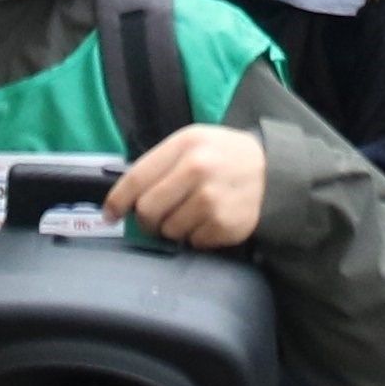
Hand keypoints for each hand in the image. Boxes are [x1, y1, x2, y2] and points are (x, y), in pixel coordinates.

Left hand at [107, 124, 270, 249]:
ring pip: (169, 231)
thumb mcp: (194, 143)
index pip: (136, 179)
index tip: (110, 214)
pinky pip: (193, 242)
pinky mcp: (225, 225)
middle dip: (147, 219)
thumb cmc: (224, 157)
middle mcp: (198, 171)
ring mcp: (212, 200)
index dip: (117, 200)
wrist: (274, 171)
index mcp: (185, 145)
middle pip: (148, 210)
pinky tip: (211, 220)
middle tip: (157, 217)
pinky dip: (197, 236)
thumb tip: (124, 197)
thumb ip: (160, 164)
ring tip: (193, 213)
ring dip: (174, 228)